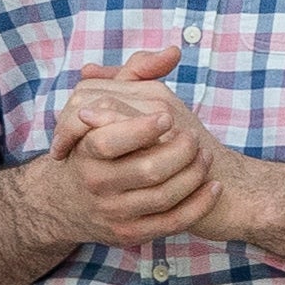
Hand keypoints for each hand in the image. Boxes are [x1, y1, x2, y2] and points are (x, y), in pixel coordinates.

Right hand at [47, 45, 222, 246]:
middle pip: (146, 170)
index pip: (108, 142)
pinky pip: (171, 223)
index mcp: (85, 150)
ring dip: (193, 176)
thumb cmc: (96, 143)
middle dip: (179, 153)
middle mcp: (96, 183)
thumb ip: (135, 73)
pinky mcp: (130, 234)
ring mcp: (113, 212)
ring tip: (206, 157)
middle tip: (196, 139)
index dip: (141, 129)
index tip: (168, 117)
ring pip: (162, 197)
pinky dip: (197, 205)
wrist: (70, 201)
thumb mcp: (104, 103)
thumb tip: (173, 51)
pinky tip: (213, 187)